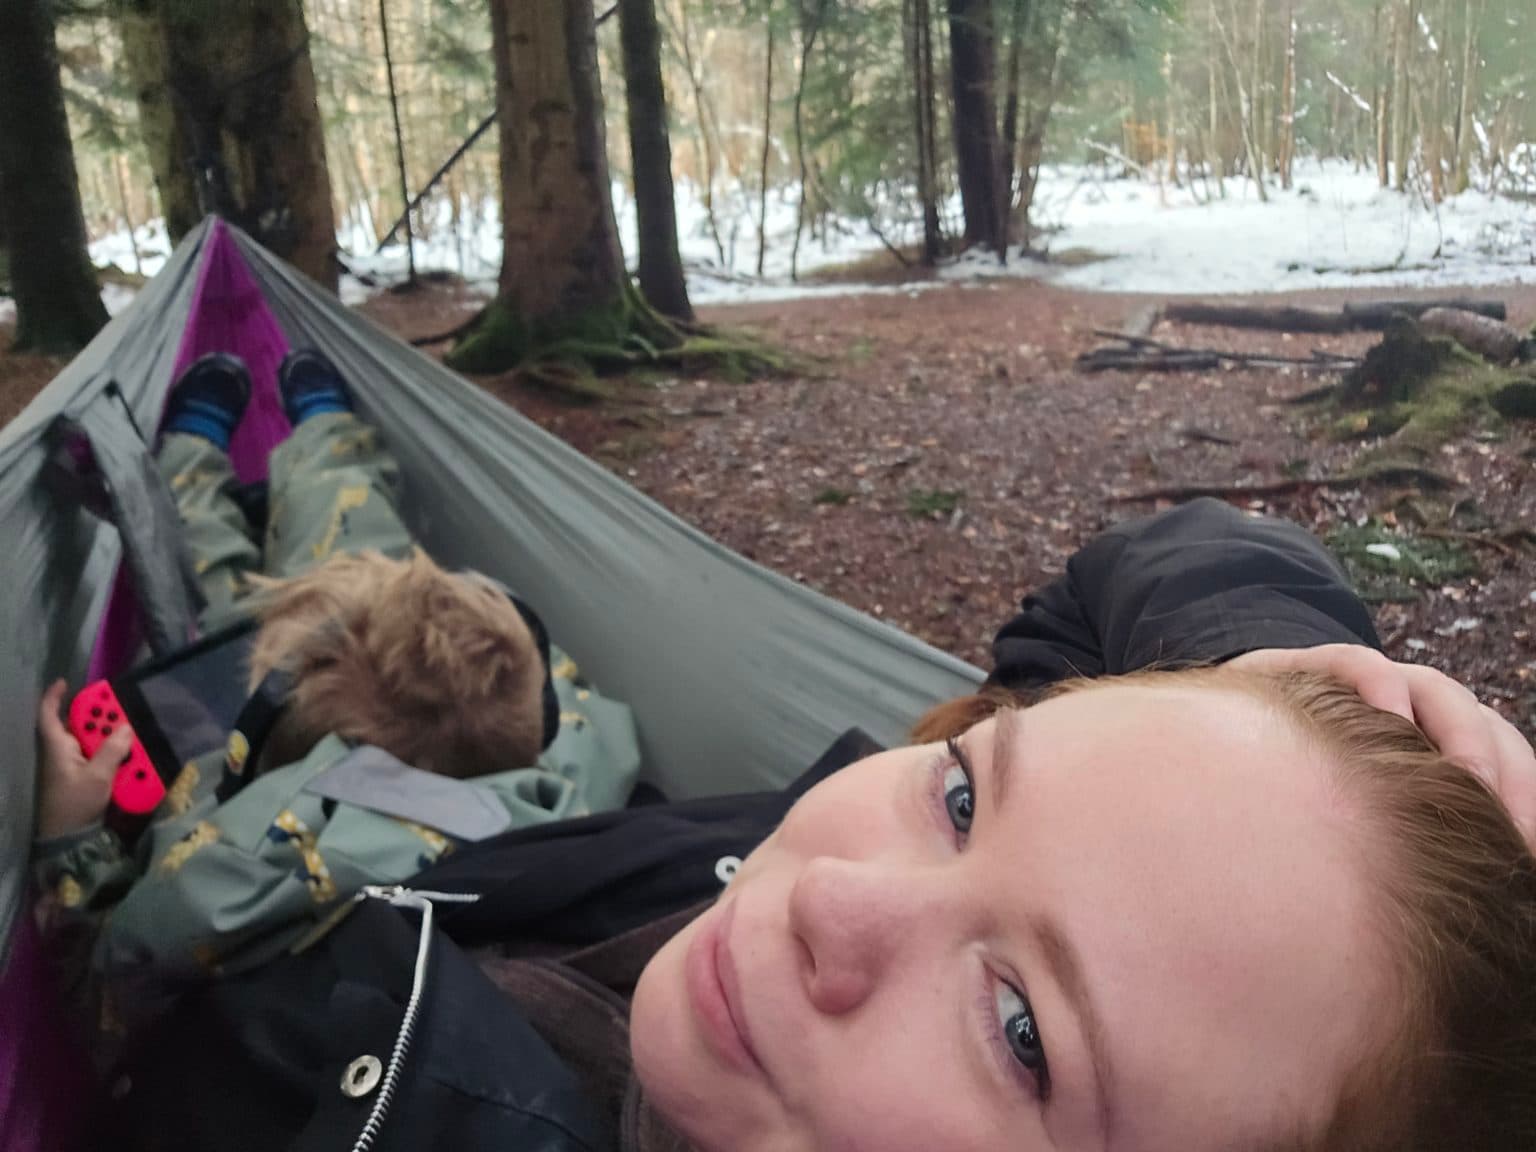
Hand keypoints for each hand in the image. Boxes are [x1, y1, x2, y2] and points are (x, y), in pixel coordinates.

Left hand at [36, 680, 131, 840]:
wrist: (68, 841)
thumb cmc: (75, 805)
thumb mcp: (97, 778)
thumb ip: (112, 750)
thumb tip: (125, 726)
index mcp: (58, 748)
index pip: (49, 716)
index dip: (55, 697)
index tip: (65, 682)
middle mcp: (62, 754)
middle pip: (78, 725)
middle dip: (98, 716)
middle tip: (119, 711)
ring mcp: (72, 767)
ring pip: (91, 742)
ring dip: (110, 737)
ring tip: (131, 735)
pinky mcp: (82, 779)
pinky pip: (98, 758)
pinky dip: (112, 754)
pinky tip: (129, 758)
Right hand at [1230, 645, 1535, 851]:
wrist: (1222, 734)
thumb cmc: (1294, 802)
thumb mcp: (1356, 833)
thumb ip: (1400, 852)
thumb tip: (1470, 919)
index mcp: (1436, 749)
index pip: (1504, 764)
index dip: (1524, 802)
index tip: (1527, 854)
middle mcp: (1412, 715)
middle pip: (1486, 729)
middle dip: (1508, 777)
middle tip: (1512, 829)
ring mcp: (1368, 690)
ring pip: (1437, 692)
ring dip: (1462, 732)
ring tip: (1469, 777)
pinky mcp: (1315, 669)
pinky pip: (1359, 665)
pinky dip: (1381, 683)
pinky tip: (1390, 714)